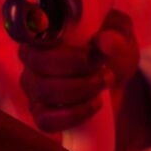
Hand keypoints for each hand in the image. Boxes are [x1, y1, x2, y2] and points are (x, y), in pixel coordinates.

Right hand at [18, 9, 138, 132]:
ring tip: (104, 82)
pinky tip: (95, 103)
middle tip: (104, 67)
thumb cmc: (110, 49)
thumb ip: (116, 30)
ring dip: (82, 88)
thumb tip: (105, 42)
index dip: (51, 37)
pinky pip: (46, 120)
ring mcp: (33, 89)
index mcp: (43, 31)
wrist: (115, 81)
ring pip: (45, 91)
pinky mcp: (41, 115)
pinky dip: (75, 113)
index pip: (30, 30)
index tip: (83, 44)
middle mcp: (30, 59)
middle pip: (40, 63)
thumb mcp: (120, 33)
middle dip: (78, 66)